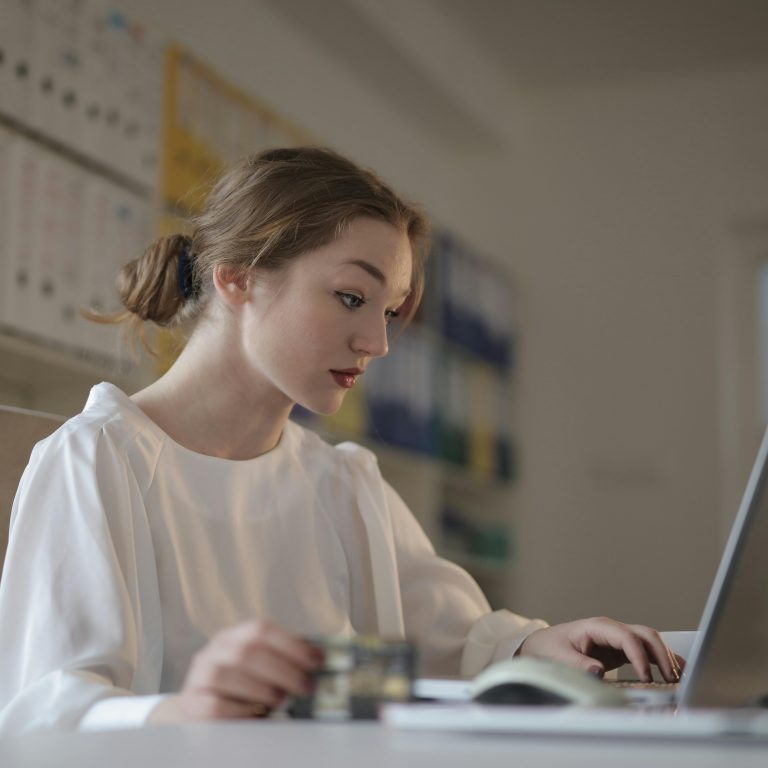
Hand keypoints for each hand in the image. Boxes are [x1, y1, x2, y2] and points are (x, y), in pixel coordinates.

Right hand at [150, 620, 321, 722]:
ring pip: (228, 674)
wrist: (199, 708)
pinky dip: (240, 711)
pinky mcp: (191, 703)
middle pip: (248, 652)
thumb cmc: (240, 687)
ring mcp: (199, 675)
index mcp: (234, 635)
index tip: (317, 660)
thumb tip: (320, 659)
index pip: (262, 629)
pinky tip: (257, 715)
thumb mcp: (259, 667)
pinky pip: (215, 705)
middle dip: (283, 670)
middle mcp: (214, 650)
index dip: (292, 644)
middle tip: (305, 687)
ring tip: (281, 701)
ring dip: (261, 688)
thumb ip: (283, 660)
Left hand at [517, 617, 683, 682]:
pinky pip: (646, 650)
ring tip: (677, 678)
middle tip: (671, 678)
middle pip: (644, 634)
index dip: (639, 657)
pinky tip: (675, 672)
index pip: (626, 638)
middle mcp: (611, 629)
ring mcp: (618, 637)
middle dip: (661, 654)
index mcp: (597, 627)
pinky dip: (661, 660)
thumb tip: (598, 671)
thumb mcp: (559, 656)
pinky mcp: (621, 648)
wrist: (544, 644)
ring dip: (665, 657)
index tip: (647, 677)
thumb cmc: (550, 647)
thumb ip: (578, 664)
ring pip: (649, 640)